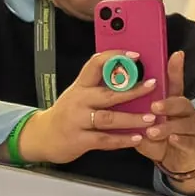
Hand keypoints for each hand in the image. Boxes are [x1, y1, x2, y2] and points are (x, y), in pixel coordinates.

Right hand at [16, 50, 160, 165]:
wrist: (42, 136)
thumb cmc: (67, 114)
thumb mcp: (78, 94)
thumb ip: (99, 86)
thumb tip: (131, 76)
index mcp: (80, 86)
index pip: (96, 64)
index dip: (116, 57)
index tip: (136, 56)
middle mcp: (78, 101)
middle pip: (108, 93)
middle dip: (132, 90)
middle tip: (152, 86)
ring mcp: (78, 121)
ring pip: (109, 118)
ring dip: (131, 118)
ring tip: (150, 118)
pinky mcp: (79, 140)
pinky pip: (104, 140)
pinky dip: (122, 140)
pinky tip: (137, 138)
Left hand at [134, 49, 194, 184]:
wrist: (177, 161)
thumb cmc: (160, 138)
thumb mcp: (144, 124)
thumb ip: (134, 112)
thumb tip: (115, 99)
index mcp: (170, 103)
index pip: (173, 83)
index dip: (175, 69)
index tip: (175, 55)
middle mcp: (182, 112)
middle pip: (179, 101)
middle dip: (167, 102)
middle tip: (154, 105)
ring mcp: (189, 127)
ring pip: (183, 122)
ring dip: (168, 125)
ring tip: (154, 129)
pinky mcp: (193, 144)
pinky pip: (188, 141)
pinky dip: (179, 140)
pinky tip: (172, 140)